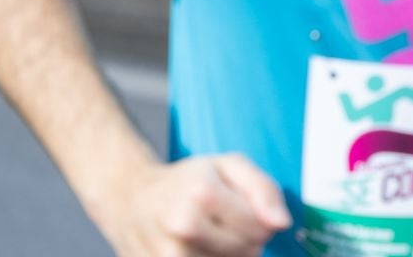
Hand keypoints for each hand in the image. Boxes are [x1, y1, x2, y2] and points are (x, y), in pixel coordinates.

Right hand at [95, 154, 288, 256]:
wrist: (130, 199)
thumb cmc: (188, 180)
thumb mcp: (230, 166)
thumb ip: (263, 189)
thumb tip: (281, 223)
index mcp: (202, 194)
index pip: (261, 226)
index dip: (261, 219)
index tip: (244, 208)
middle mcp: (183, 228)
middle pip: (248, 251)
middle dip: (247, 238)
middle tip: (226, 221)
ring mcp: (168, 256)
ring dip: (229, 254)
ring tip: (211, 234)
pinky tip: (200, 249)